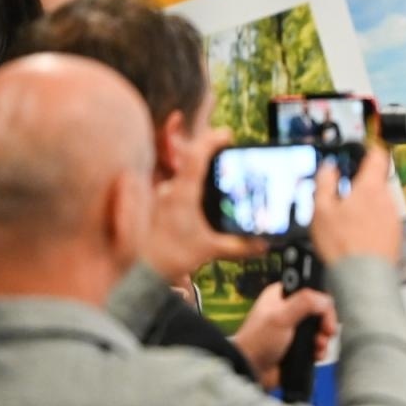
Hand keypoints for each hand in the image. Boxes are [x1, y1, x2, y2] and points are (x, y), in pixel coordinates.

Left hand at [140, 125, 264, 282]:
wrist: (142, 271)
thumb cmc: (171, 258)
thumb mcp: (211, 250)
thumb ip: (240, 246)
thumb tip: (263, 244)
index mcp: (183, 194)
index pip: (196, 156)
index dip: (211, 140)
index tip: (226, 134)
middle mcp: (169, 190)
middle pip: (188, 157)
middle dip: (206, 151)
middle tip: (223, 148)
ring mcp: (160, 195)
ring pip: (180, 173)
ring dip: (196, 170)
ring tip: (213, 172)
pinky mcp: (156, 204)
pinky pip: (173, 186)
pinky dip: (187, 186)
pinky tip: (195, 197)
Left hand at [228, 281, 338, 389]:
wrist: (251, 370)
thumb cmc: (258, 341)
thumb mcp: (281, 317)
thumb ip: (304, 303)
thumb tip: (325, 300)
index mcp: (282, 295)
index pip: (311, 289)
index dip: (321, 301)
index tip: (326, 314)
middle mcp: (289, 309)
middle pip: (319, 310)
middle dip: (325, 323)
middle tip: (327, 332)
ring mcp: (294, 328)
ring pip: (320, 328)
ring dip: (323, 338)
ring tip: (318, 347)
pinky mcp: (298, 345)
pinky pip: (316, 344)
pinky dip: (319, 350)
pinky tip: (315, 355)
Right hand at [311, 144, 402, 265]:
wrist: (363, 278)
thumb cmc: (343, 246)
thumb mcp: (321, 210)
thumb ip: (325, 182)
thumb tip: (328, 167)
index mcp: (370, 187)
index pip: (378, 155)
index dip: (368, 149)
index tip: (360, 152)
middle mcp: (388, 199)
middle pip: (377, 180)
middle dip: (360, 185)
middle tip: (342, 196)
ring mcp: (394, 217)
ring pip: (380, 201)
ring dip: (366, 205)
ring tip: (347, 221)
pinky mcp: (396, 233)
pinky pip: (384, 219)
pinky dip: (372, 222)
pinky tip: (358, 235)